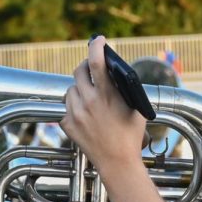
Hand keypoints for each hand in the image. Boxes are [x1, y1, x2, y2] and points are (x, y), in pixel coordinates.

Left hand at [60, 36, 146, 176]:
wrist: (118, 163)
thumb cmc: (130, 136)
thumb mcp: (135, 108)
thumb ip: (125, 89)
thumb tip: (115, 73)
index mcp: (107, 95)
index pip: (96, 61)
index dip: (96, 46)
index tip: (98, 39)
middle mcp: (88, 102)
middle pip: (78, 71)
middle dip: (85, 66)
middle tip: (91, 68)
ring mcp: (76, 113)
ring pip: (70, 89)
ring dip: (79, 89)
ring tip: (90, 97)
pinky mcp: (68, 124)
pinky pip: (67, 108)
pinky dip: (75, 108)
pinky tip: (86, 115)